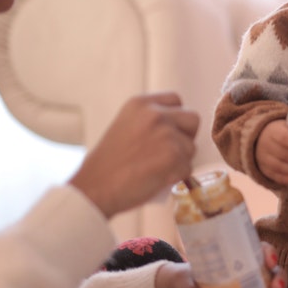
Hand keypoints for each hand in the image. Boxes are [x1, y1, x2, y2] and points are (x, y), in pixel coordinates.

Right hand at [69, 92, 199, 217]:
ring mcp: (166, 134)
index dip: (176, 118)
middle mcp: (155, 114)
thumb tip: (176, 129)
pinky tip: (156, 178)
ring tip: (155, 168)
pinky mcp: (174, 156)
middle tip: (169, 151)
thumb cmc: (107, 164)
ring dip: (180, 160)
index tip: (168, 131)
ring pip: (191, 147)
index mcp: (141, 104)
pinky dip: (176, 176)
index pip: (176, 100)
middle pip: (192, 119)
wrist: (95, 187)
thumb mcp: (125, 126)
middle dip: (185, 136)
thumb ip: (150, 121)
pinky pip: (188, 167)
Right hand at [253, 119, 287, 185]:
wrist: (261, 139)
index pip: (281, 136)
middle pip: (282, 153)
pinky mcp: (264, 169)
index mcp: (273, 131)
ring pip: (278, 166)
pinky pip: (273, 175)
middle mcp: (266, 145)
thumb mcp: (287, 126)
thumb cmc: (281, 132)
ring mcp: (263, 158)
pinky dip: (283, 179)